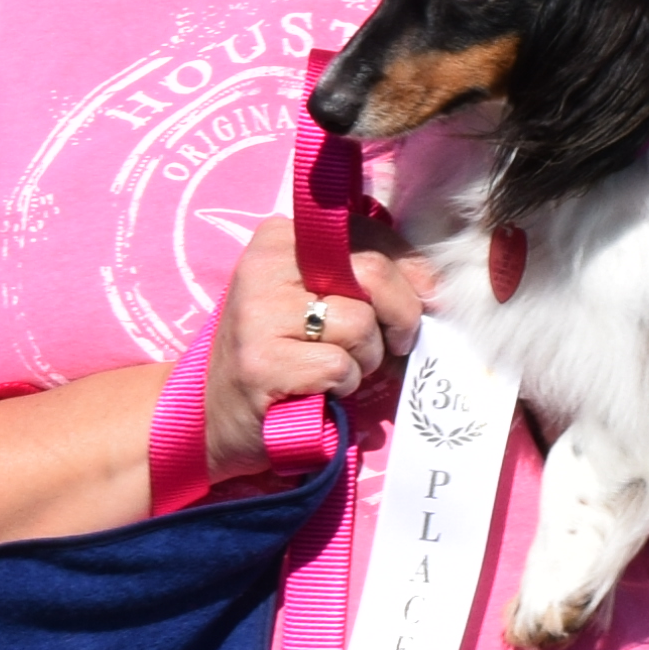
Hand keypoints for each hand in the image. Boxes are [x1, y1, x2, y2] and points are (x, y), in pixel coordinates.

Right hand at [209, 219, 403, 460]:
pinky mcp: (262, 363)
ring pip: (361, 325)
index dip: (409, 272)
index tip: (417, 301)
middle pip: (373, 272)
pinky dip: (343, 386)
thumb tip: (433, 284)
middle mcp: (265, 265)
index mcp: (280, 236)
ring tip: (336, 367)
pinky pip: (340, 367)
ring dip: (365, 359)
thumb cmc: (280, 352)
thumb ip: (367, 277)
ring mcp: (259, 314)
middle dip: (401, 315)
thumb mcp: (316, 297)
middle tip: (393, 343)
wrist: (215, 415)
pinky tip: (316, 389)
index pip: (371, 234)